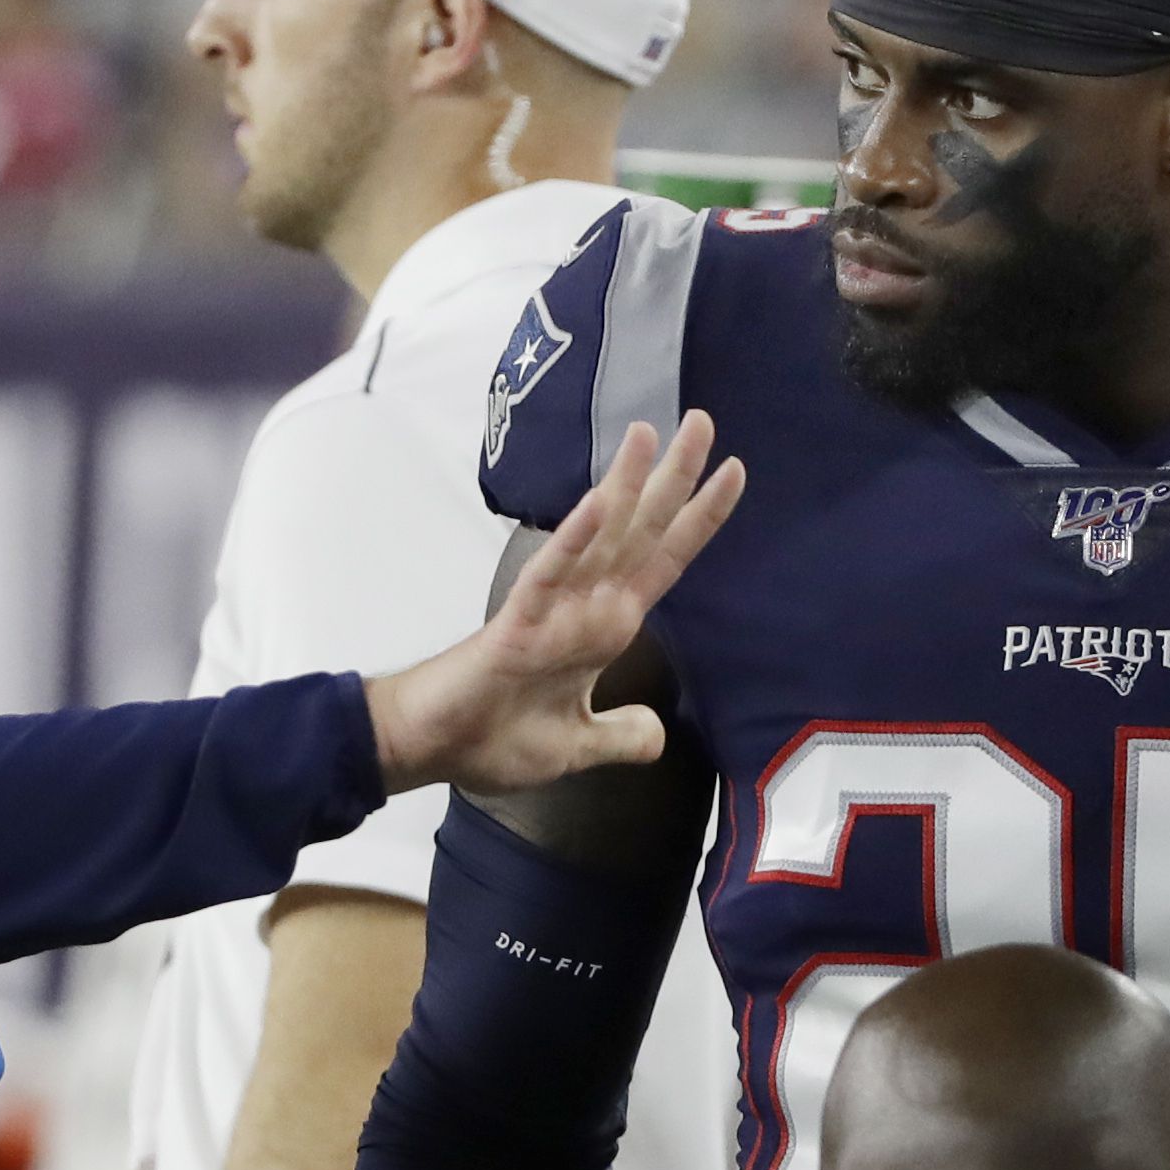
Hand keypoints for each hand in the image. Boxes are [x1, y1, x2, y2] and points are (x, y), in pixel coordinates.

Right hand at [366, 412, 741, 794]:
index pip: (665, 560)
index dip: (700, 518)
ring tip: (649, 433)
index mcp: (606, 627)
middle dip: (674, 478)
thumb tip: (655, 734)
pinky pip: (551, 574)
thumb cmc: (494, 739)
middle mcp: (586, 606)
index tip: (734, 472)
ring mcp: (553, 610)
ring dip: (625, 485)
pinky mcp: (517, 624)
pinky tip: (599, 505)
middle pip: (641, 531)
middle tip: (703, 420)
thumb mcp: (579, 746)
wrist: (436, 750)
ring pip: (598, 536)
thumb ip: (619, 736)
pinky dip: (575, 539)